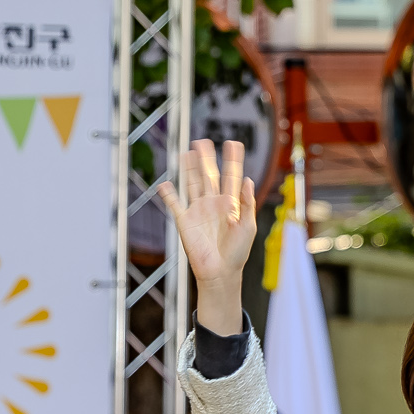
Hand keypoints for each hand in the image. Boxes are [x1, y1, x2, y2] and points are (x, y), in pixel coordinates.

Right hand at [155, 138, 259, 335]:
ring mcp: (198, 211)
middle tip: (203, 141)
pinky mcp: (185, 221)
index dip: (232, 160)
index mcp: (230, 204)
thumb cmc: (237, 253)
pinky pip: (175, 204)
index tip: (233, 143)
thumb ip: (247, 203)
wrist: (220, 272)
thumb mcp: (248, 227)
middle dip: (206, 158)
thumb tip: (248, 180)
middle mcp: (213, 203)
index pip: (231, 176)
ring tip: (187, 152)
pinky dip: (169, 194)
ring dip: (189, 169)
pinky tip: (165, 183)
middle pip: (208, 175)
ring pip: (192, 184)